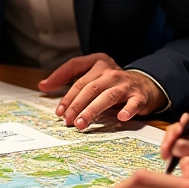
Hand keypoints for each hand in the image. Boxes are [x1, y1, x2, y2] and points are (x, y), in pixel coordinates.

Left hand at [40, 53, 164, 128]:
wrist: (146, 84)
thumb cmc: (112, 82)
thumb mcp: (91, 75)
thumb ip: (68, 78)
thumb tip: (42, 85)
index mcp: (97, 63)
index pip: (76, 74)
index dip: (65, 92)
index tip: (57, 110)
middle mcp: (110, 72)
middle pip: (89, 88)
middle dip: (76, 105)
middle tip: (66, 120)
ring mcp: (125, 83)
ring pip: (106, 96)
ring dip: (92, 111)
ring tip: (80, 123)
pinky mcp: (139, 95)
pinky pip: (133, 103)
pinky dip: (127, 110)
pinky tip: (120, 117)